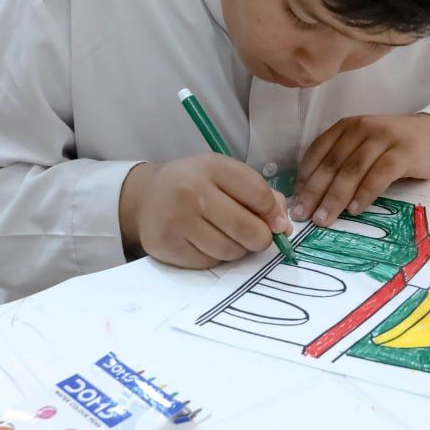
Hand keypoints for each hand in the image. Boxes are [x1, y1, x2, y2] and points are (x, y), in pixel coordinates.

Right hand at [119, 154, 290, 269]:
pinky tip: (205, 242)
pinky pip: (210, 262)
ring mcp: (178, 221)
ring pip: (231, 250)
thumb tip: (283, 228)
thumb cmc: (196, 185)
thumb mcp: (226, 176)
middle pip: (248, 229)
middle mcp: (192, 192)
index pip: (259, 195)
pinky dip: (216, 257)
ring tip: (226, 235)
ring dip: (238, 249)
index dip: (273, 213)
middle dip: (261, 238)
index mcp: (211, 166)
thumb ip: (261, 196)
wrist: (146, 197)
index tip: (272, 220)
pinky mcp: (168, 247)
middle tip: (255, 235)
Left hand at [292, 114, 429, 226]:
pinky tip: (355, 210)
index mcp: (345, 127)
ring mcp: (383, 139)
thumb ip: (340, 162)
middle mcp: (361, 129)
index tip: (295, 201)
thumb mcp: (362, 146)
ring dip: (335, 198)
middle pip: (332, 164)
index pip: (317, 152)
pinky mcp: (403, 152)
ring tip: (324, 219)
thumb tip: (311, 195)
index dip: (304, 178)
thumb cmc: (392, 146)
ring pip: (352, 171)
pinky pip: (379, 175)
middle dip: (314, 192)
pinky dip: (365, 194)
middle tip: (303, 216)